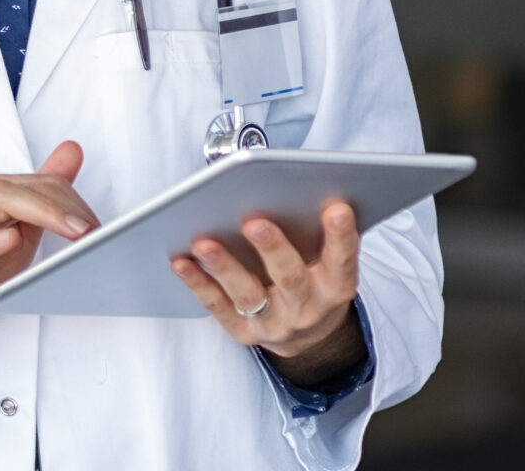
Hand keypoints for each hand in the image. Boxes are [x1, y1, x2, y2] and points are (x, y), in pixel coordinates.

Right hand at [0, 141, 96, 384]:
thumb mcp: (18, 232)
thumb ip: (43, 197)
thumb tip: (73, 152)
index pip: (37, 183)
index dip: (73, 202)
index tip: (100, 227)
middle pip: (20, 188)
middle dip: (62, 205)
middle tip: (93, 229)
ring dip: (40, 213)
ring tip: (71, 231)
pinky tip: (13, 239)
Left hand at [170, 200, 365, 385]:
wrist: (309, 337)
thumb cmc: (313, 279)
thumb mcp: (328, 262)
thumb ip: (318, 232)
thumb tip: (299, 187)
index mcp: (335, 287)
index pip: (342, 261)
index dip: (341, 236)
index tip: (337, 208)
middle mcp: (307, 308)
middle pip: (290, 278)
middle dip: (273, 248)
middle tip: (254, 222)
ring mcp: (275, 323)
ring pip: (248, 294)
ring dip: (224, 266)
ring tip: (203, 242)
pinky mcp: (245, 332)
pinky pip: (219, 307)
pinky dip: (199, 283)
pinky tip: (181, 262)